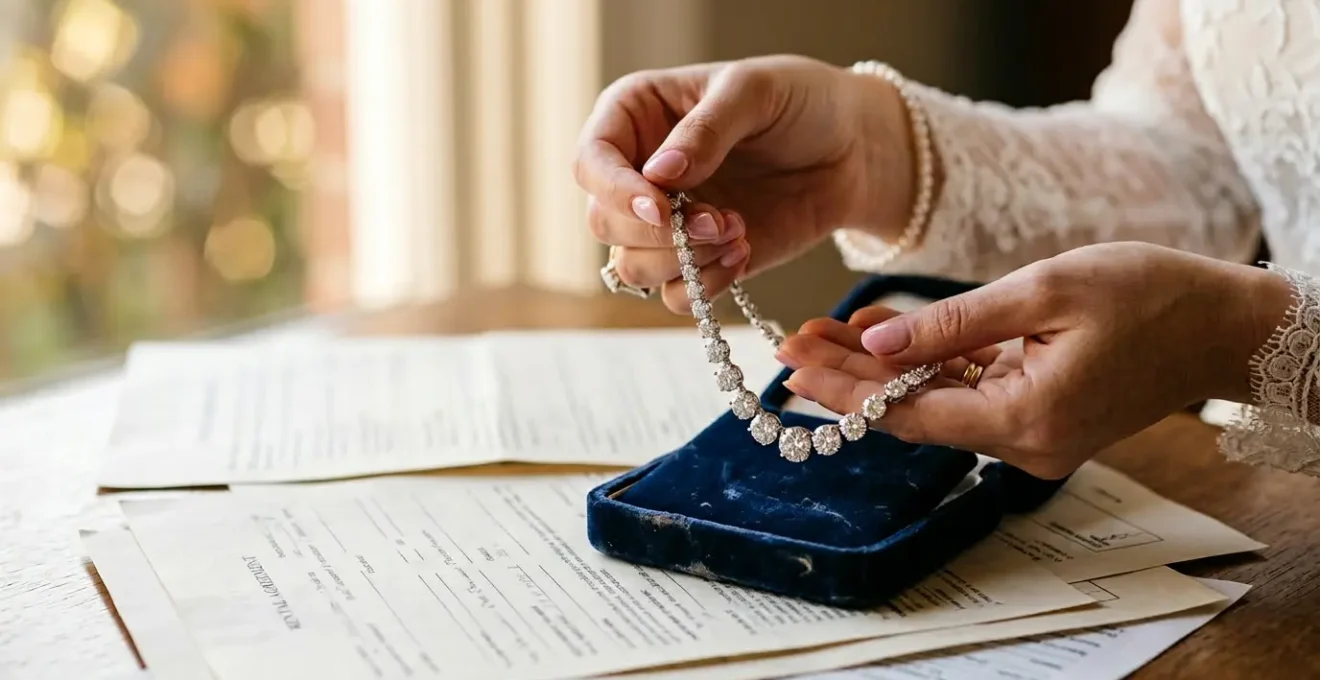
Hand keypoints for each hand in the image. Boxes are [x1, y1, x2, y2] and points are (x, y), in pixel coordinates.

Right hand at [573, 55, 916, 312]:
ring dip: (684, 261)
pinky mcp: (698, 260)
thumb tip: (658, 175)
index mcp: (634, 116)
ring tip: (737, 232)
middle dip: (659, 233)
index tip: (660, 208)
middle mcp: (638, 173)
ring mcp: (666, 222)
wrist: (853, 148)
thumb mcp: (754, 92)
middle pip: (604, 223)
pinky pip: (674, 295)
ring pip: (632, 268)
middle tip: (719, 220)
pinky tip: (744, 253)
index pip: (591, 162)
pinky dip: (706, 285)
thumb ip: (705, 130)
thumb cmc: (800, 101)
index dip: (615, 192)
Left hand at [775, 242, 1292, 478]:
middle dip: (849, 377)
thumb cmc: (1148, 296)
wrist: (1224, 325)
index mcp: (1024, 420)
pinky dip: (929, 365)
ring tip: (823, 332)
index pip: (906, 415)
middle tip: (790, 344)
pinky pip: (970, 392)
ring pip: (936, 402)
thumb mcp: (1043, 291)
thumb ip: (952, 324)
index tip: (789, 364)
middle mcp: (1023, 444)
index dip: (842, 392)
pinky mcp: (1040, 417)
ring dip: (883, 369)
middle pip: (913, 412)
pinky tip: (884, 334)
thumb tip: (875, 346)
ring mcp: (1033, 435)